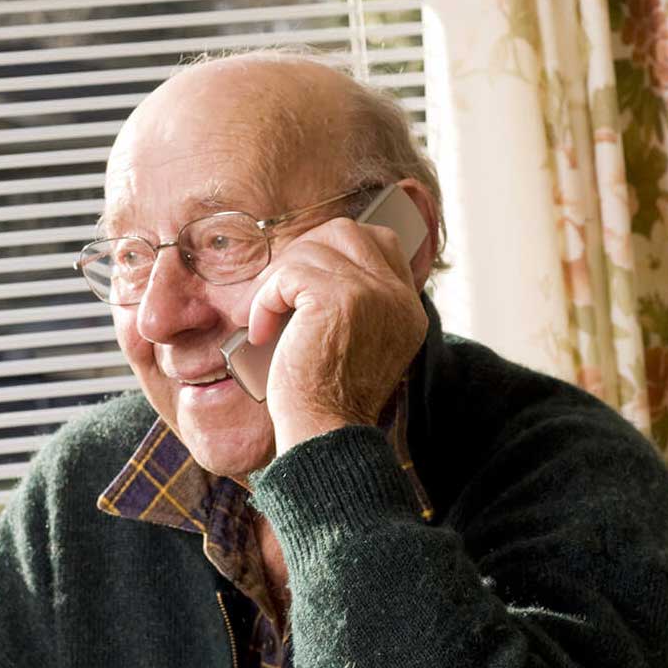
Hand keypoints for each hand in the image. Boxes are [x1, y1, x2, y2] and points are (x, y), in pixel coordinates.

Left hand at [245, 215, 428, 453]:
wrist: (324, 435)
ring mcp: (371, 294)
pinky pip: (288, 274)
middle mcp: (396, 297)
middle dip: (302, 254)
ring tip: (264, 319)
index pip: (379, 242)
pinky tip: (261, 331)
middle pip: (346, 232)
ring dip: (277, 281)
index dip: (332, 251)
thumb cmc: (325, 400)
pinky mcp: (338, 299)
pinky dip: (265, 300)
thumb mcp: (354, 347)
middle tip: (277, 293)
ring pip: (313, 248)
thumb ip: (353, 307)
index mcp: (405, 309)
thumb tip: (307, 272)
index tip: (300, 285)